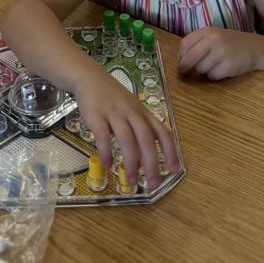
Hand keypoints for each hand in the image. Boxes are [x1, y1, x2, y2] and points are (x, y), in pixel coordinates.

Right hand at [72, 69, 179, 190]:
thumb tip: (142, 162)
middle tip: (153, 185)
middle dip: (152, 163)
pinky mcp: (96, 115)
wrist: (90, 77)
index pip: (162, 132)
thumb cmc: (113, 98)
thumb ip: (138, 134)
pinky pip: (102, 135)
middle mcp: (132, 113)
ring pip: (127, 139)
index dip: (170, 151)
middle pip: (146, 139)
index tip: (173, 170)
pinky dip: (106, 151)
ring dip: (130, 162)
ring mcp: (114, 113)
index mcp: (143, 113)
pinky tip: (106, 165)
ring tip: (131, 181)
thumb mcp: (131, 112)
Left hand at [178, 27, 259, 80]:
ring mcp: (221, 53)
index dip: (181, 54)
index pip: (185, 43)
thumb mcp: (213, 36)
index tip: (181, 60)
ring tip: (213, 65)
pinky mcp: (229, 66)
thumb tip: (181, 59)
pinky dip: (214, 75)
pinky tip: (221, 69)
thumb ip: (198, 44)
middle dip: (184, 67)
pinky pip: (212, 76)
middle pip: (190, 58)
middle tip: (182, 72)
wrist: (254, 48)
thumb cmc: (229, 43)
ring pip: (200, 69)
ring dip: (203, 71)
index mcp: (207, 31)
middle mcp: (213, 40)